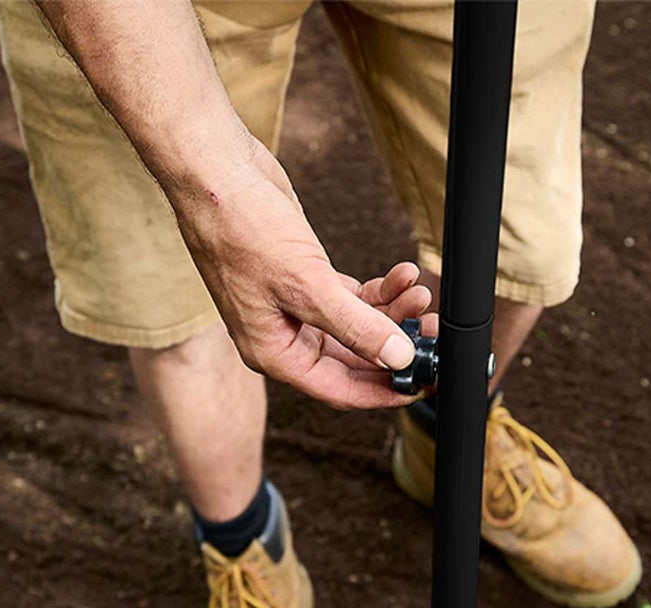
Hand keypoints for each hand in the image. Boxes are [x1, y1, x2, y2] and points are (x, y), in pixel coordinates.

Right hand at [175, 143, 430, 408]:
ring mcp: (295, 309)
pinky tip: (402, 275)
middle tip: (434, 336)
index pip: (340, 390)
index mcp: (275, 354)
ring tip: (421, 294)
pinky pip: (352, 298)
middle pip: (353, 361)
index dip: (384, 391)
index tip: (421, 385)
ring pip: (356, 327)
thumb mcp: (307, 285)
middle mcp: (285, 338)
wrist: (216, 173)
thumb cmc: (241, 229)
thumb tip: (398, 359)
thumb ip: (356, 327)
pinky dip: (379, 290)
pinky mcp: (306, 279)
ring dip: (392, 314)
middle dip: (396, 348)